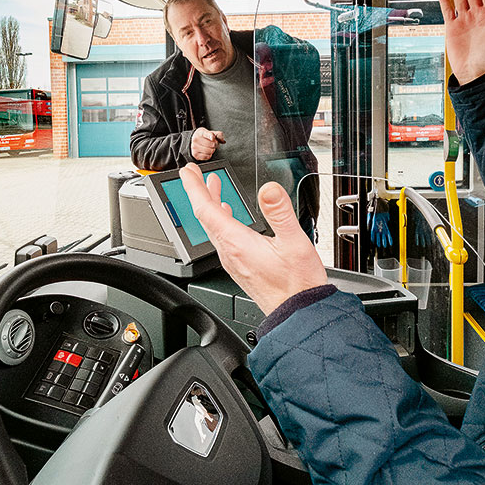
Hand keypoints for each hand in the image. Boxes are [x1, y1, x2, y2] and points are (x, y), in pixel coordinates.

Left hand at [179, 163, 327, 315]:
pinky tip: (229, 218)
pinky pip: (222, 239)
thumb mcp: (294, 243)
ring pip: (214, 228)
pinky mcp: (241, 268)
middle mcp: (230, 253)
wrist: (297, 313)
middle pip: (205, 218)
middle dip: (199, 192)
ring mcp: (233, 262)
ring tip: (212, 189)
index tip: (186, 171)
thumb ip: (280, 213)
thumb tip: (268, 189)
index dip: (194, 187)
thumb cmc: (297, 284)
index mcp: (237, 243)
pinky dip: (221, 221)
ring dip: (211, 206)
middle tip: (193, 174)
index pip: (205, 209)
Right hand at [191, 127, 225, 161]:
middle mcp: (196, 140)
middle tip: (214, 144)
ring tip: (211, 148)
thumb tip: (223, 141)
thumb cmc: (205, 136)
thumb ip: (219, 135)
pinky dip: (209, 155)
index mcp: (200, 133)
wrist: (196, 140)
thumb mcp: (212, 133)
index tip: (213, 138)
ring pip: (209, 151)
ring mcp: (194, 147)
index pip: (207, 134)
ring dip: (212, 150)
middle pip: (211, 144)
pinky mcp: (195, 154)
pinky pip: (207, 157)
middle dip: (215, 145)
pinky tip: (208, 152)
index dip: (211, 137)